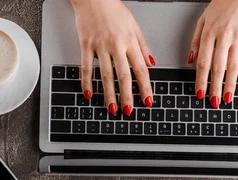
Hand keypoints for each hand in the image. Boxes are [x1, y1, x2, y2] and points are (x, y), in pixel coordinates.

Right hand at [71, 0, 154, 115]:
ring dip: (109, 93)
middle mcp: (116, 45)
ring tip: (112, 107)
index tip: (148, 100)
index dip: (145, 86)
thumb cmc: (114, 9)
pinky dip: (87, 82)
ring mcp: (100, 46)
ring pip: (105, 74)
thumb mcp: (134, 26)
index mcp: (130, 42)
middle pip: (124, 75)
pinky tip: (89, 93)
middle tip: (129, 110)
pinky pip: (86, 67)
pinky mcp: (85, 45)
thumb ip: (143, 46)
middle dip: (127, 95)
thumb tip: (152, 63)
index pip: (140, 69)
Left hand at [190, 0, 237, 107]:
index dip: (200, 79)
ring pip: (233, 66)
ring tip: (227, 98)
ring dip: (230, 85)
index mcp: (209, 32)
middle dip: (214, 87)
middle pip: (217, 67)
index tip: (199, 92)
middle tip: (213, 102)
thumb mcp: (203, 19)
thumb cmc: (223, 3)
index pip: (203, 62)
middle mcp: (223, 36)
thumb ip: (196, 40)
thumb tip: (190, 60)